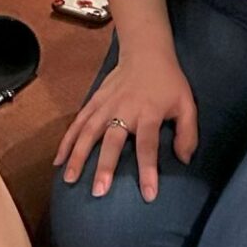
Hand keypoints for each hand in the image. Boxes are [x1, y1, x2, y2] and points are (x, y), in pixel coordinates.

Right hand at [55, 49, 197, 200]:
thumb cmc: (168, 82)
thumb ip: (188, 133)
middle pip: (113, 140)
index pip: (148, 145)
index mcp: (149, 113)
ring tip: (69, 179)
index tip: (148, 194)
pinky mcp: (94, 101)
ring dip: (78, 156)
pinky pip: (78, 122)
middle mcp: (125, 110)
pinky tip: (58, 160)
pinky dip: (67, 140)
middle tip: (98, 191)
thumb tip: (184, 160)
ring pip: (89, 132)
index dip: (149, 170)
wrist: (146, 51)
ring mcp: (106, 105)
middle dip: (105, 166)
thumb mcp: (187, 104)